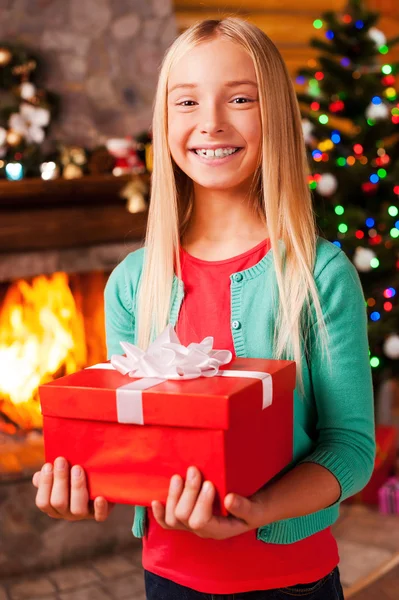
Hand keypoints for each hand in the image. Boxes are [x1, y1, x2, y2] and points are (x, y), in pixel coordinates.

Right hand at [32, 457, 113, 521]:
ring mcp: (83, 515)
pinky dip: (99, 508)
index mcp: (54, 506)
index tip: (48, 465)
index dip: (44, 484)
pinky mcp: (100, 514)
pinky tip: (100, 497)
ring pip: (77, 509)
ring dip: (76, 487)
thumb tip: (37, 476)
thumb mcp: (63, 473)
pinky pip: (100, 516)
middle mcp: (67, 513)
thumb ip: (50, 475)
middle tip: (62, 461)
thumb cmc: (77, 473)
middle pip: (58, 502)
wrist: (101, 480)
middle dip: (59, 480)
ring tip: (77, 468)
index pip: (43, 502)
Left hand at [151, 466, 266, 539]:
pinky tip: (154, 501)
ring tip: (179, 476)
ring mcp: (191, 525)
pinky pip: (168, 522)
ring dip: (173, 495)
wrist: (251, 510)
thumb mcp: (254, 509)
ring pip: (173, 518)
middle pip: (184, 517)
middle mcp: (202, 530)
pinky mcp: (185, 517)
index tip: (210, 483)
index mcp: (219, 530)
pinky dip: (160, 512)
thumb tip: (228, 500)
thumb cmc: (252, 508)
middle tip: (194, 470)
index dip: (201, 502)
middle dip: (188, 492)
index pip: (201, 521)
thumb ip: (244, 507)